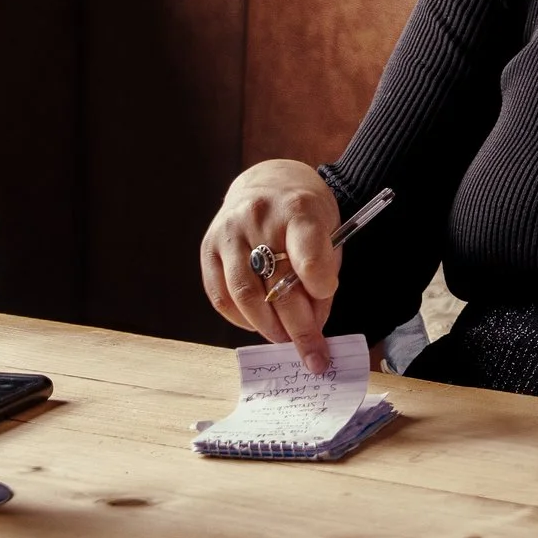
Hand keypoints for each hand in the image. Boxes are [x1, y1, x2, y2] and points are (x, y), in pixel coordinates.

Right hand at [199, 159, 342, 372]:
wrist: (268, 182)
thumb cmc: (305, 213)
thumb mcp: (329, 230)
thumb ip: (324, 273)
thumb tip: (315, 325)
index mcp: (298, 209)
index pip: (308, 251)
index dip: (319, 281)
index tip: (327, 299)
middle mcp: (259, 218)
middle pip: (278, 284)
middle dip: (299, 328)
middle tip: (314, 356)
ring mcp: (229, 233)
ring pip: (245, 294)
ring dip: (268, 328)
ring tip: (285, 341)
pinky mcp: (208, 247)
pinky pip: (220, 295)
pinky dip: (240, 319)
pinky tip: (258, 326)